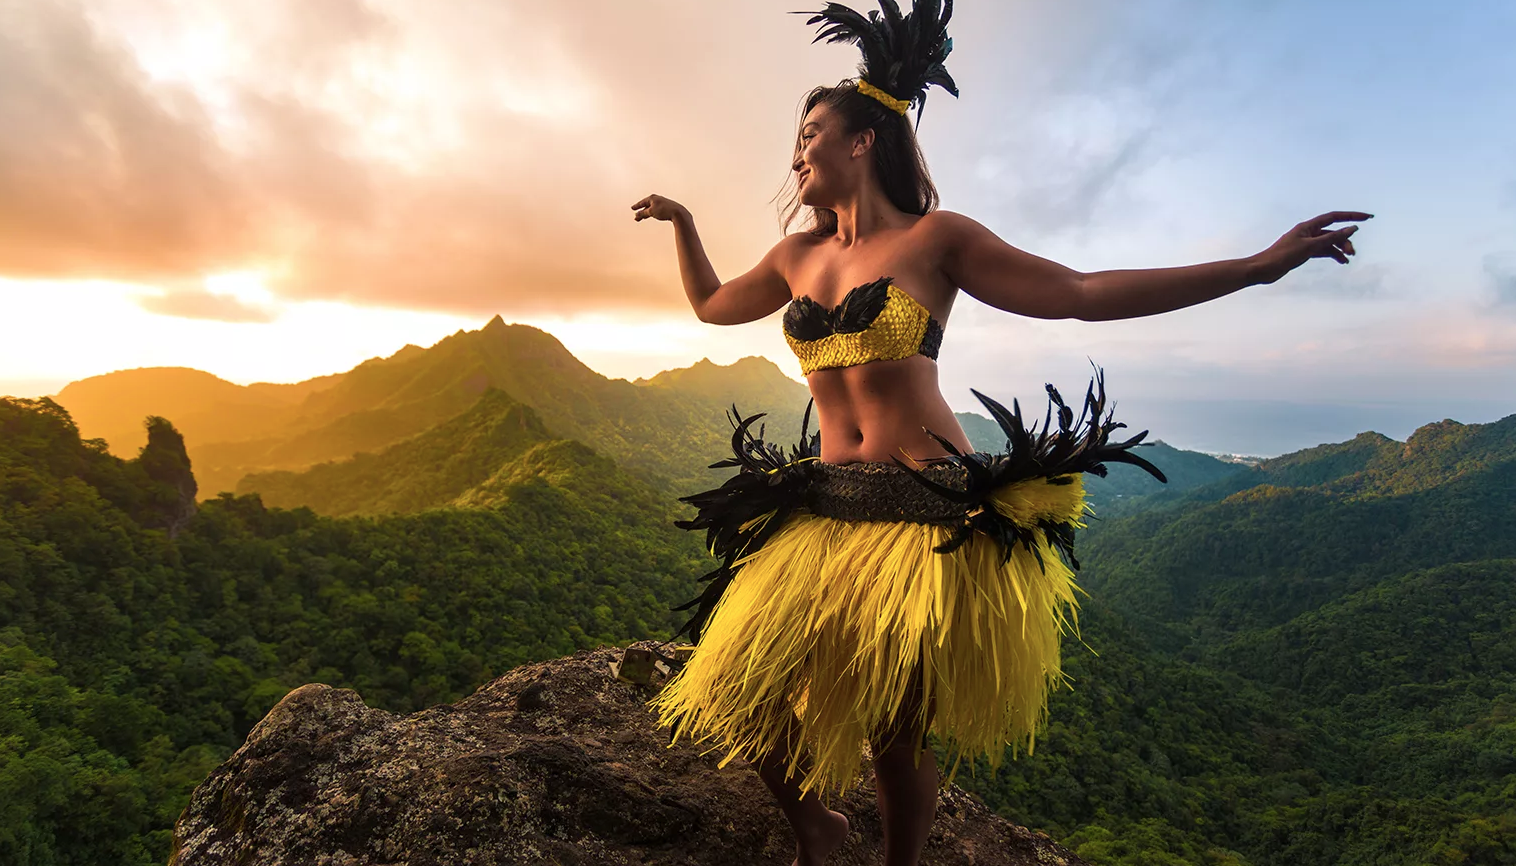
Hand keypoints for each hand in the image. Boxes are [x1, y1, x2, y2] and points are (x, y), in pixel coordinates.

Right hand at [631, 194, 687, 222]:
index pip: (642, 202)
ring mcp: (662, 202)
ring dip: (646, 214)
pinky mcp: (666, 207)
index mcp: (652, 197)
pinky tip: (652, 216)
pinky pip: (656, 210)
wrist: (678, 213)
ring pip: (651, 209)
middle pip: (646, 206)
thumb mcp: (651, 212)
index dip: (636, 206)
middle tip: (636, 218)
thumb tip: (636, 215)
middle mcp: (657, 199)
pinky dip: (652, 213)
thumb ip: (643, 213)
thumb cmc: (664, 210)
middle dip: (641, 212)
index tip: (632, 208)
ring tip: (642, 218)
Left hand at [1253, 211, 1372, 284]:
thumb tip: (1352, 228)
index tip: (1368, 218)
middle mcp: (1308, 232)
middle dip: (1345, 240)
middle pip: (1333, 232)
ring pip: (1328, 242)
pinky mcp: (1304, 253)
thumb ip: (1332, 238)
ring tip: (1348, 259)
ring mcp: (1306, 242)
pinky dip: (1332, 255)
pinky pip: (1323, 251)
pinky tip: (1341, 261)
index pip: (1334, 216)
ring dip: (1339, 249)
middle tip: (1352, 253)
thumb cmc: (1283, 256)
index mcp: (1308, 226)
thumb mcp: (1310, 247)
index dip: (1351, 216)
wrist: (1263, 270)